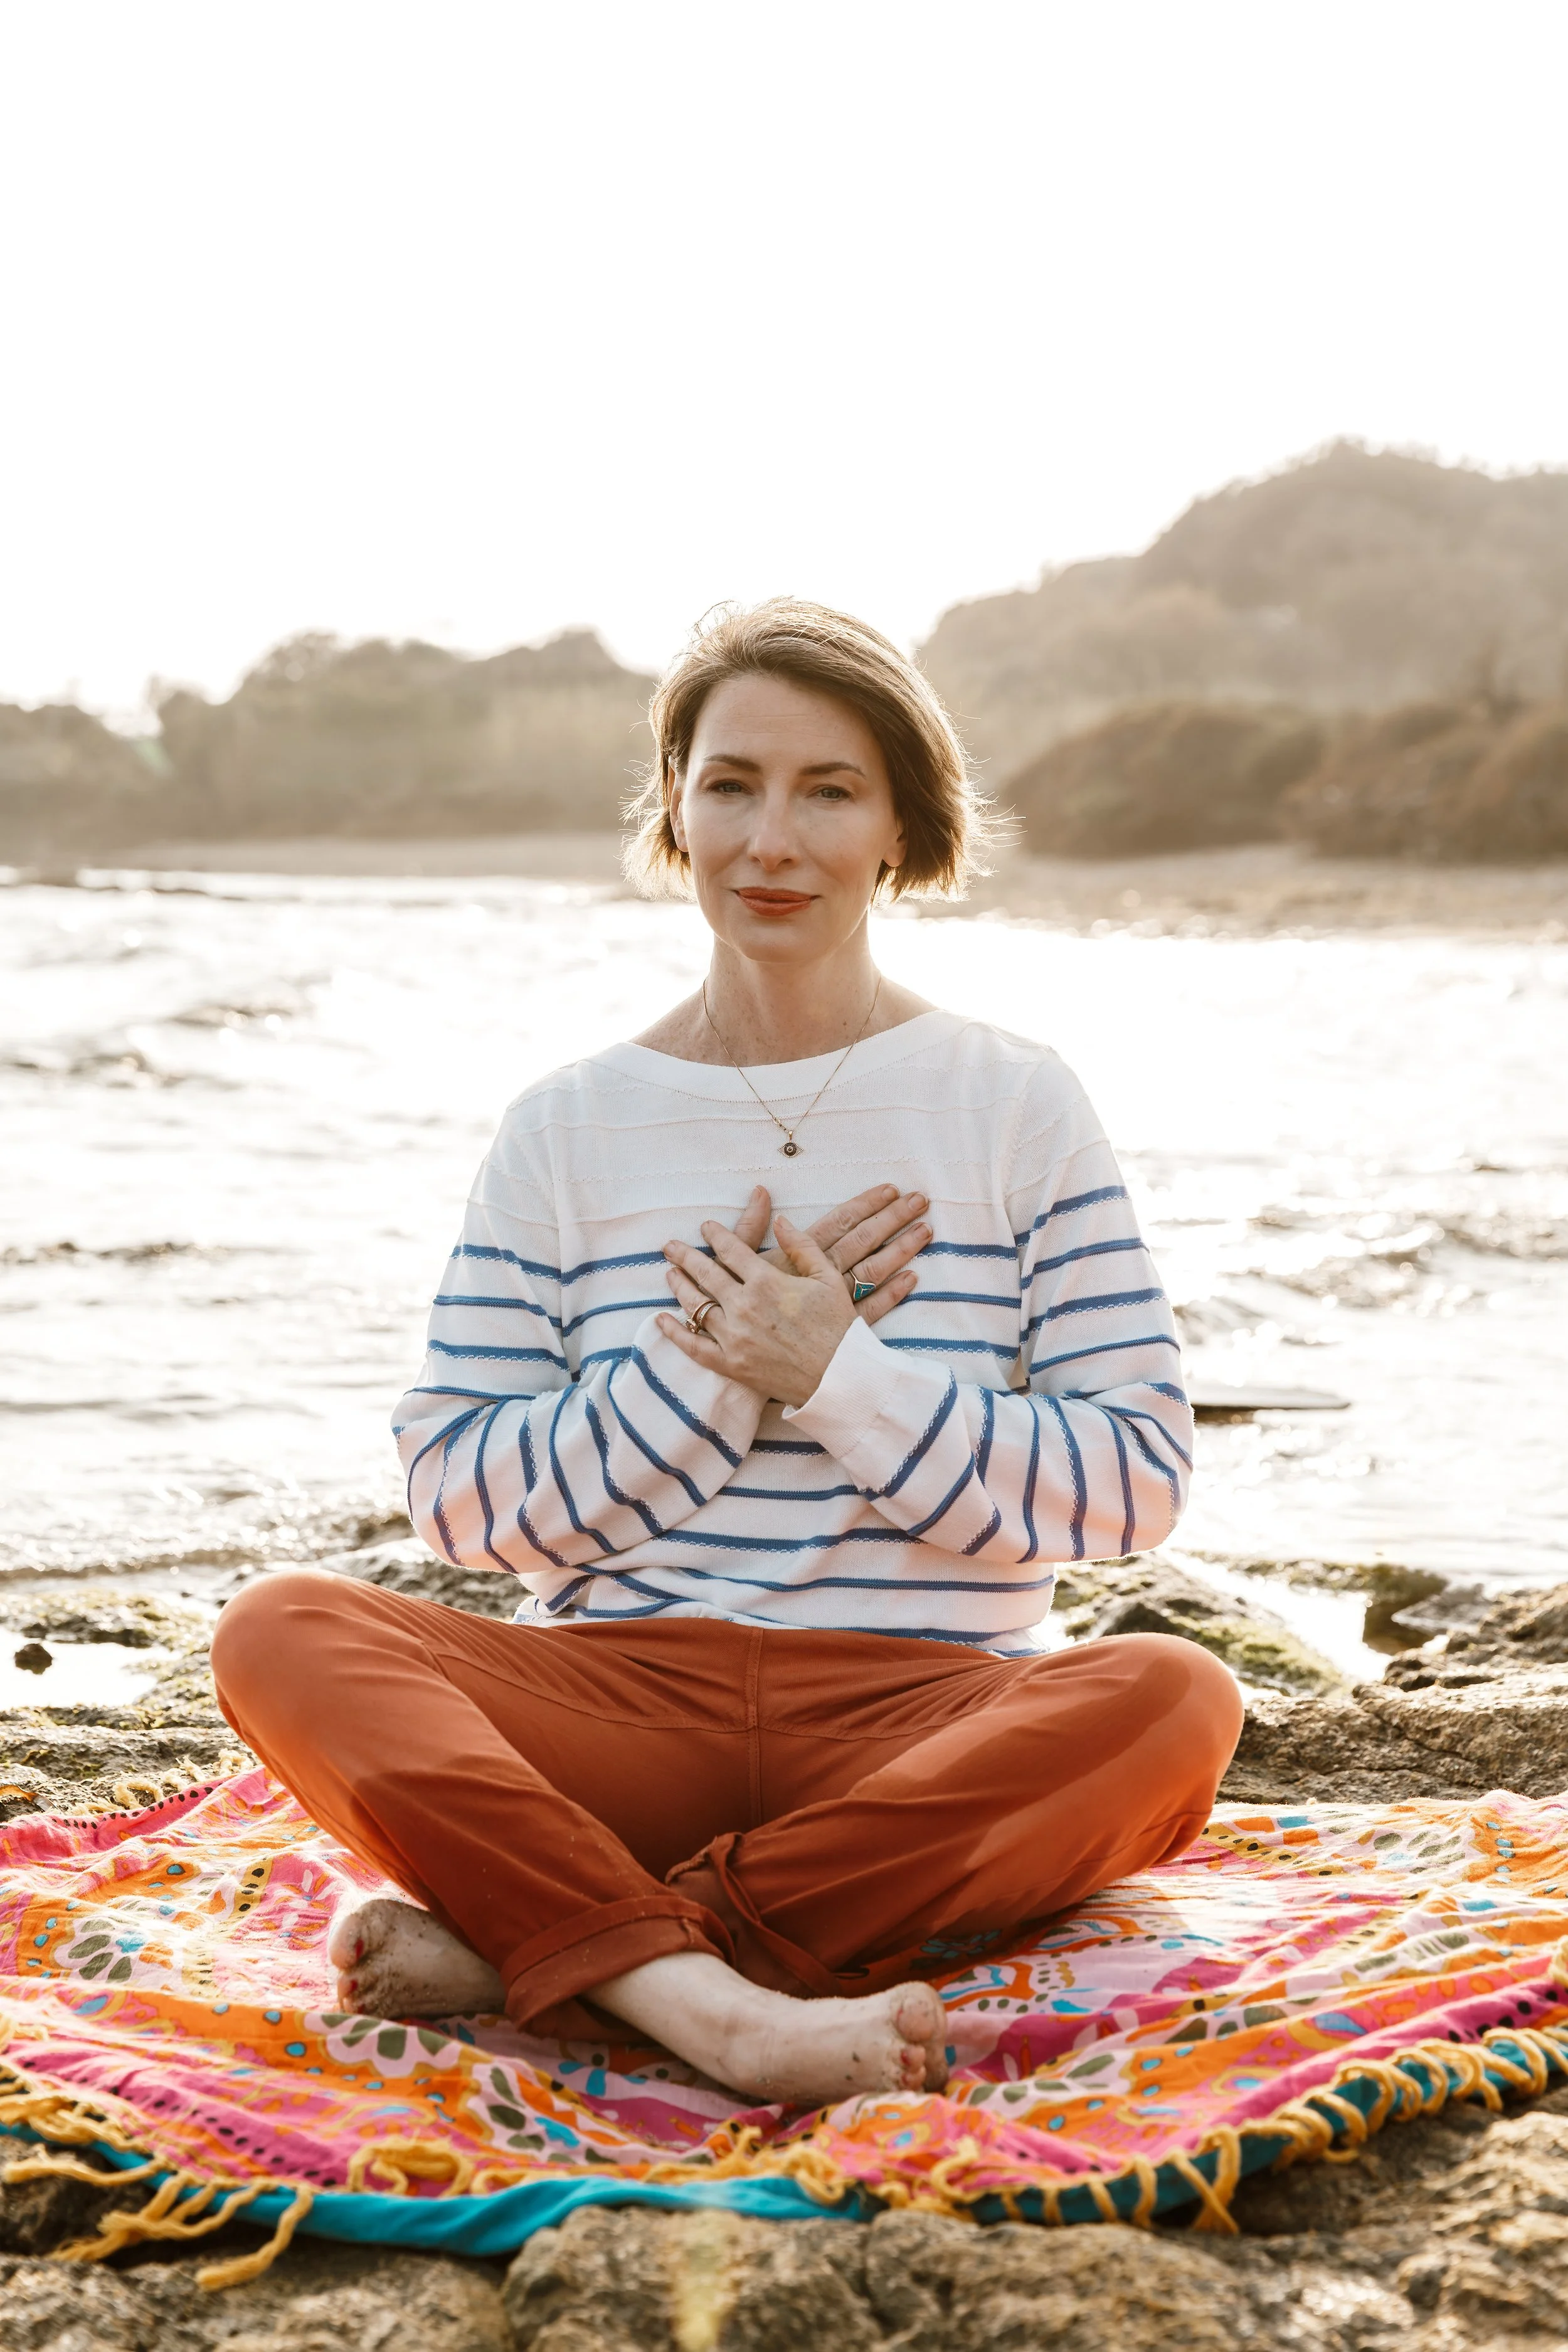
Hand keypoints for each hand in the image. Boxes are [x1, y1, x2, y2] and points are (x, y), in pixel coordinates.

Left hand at [659, 1215, 865, 1406]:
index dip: (715, 1235)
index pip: (731, 1249)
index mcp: (767, 1281)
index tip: (706, 1227)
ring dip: (679, 1286)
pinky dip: (675, 1333)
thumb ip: (802, 1246)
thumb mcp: (827, 1278)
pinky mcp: (731, 1365)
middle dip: (685, 1256)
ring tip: (669, 1274)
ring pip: (695, 1306)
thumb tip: (782, 1220)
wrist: (840, 1378)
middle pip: (705, 1273)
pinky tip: (662, 1320)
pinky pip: (694, 1346)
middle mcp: (744, 1306)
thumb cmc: (839, 1327)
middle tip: (670, 1246)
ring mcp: (734, 1337)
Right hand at [729, 1183, 929, 1329]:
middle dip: (892, 1218)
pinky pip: (871, 1310)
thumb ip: (750, 1224)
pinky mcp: (837, 1329)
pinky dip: (893, 1293)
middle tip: (920, 1199)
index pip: (839, 1222)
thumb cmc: (734, 1307)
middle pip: (862, 1241)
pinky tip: (913, 1278)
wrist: (738, 1356)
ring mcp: (831, 1304)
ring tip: (926, 1229)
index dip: (866, 1204)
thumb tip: (761, 1190)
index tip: (892, 1188)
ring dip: (901, 1249)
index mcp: (798, 1255)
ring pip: (872, 1271)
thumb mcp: (737, 1260)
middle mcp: (819, 1276)